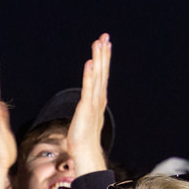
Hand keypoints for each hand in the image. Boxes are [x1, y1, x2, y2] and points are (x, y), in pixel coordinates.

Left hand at [65, 34, 110, 175]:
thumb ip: (87, 108)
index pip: (101, 75)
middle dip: (103, 54)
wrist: (85, 151)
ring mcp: (93, 102)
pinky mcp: (86, 107)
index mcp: (98, 98)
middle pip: (102, 71)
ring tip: (99, 43)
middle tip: (105, 36)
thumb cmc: (83, 137)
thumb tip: (86, 104)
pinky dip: (89, 75)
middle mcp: (98, 98)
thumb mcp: (85, 117)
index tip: (105, 44)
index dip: (103, 59)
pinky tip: (89, 63)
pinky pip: (88, 88)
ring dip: (98, 59)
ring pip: (97, 76)